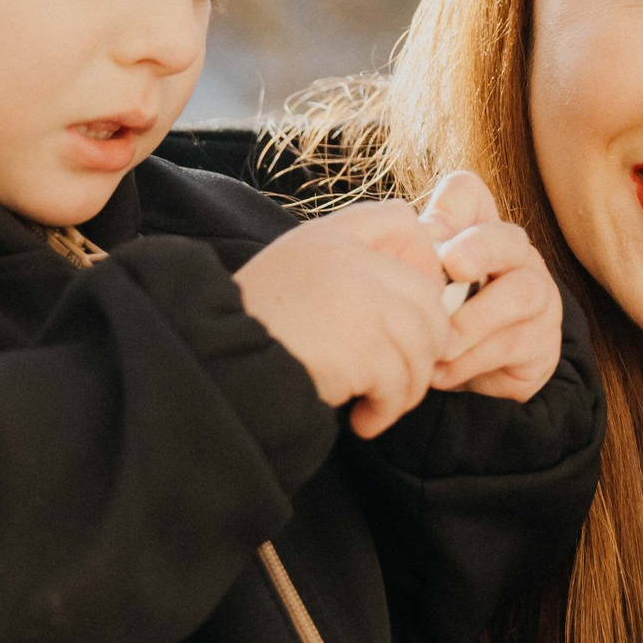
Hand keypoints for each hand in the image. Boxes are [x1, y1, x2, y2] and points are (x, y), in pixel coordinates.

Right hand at [234, 200, 451, 437]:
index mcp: (327, 236)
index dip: (421, 263)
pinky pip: (401, 383)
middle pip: (427, 297)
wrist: (214, 369)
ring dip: (408, 386)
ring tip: (378, 404)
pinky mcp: (362, 349)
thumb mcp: (290, 274)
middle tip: (400, 375)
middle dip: (425, 344)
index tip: (408, 306)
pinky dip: (388, 410)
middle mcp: (347, 259)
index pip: (402, 222)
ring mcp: (358, 302)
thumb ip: (344, 270)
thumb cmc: (252, 331)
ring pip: (422, 345)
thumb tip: (419, 296)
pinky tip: (365, 420)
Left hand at [419, 173, 565, 404]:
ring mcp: (537, 296)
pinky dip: (470, 361)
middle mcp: (514, 255)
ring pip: (520, 293)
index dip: (450, 207)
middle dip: (480, 248)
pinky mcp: (541, 341)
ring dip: (473, 320)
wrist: (478, 373)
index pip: (469, 193)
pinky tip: (441, 372)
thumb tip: (396, 254)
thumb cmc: (442, 317)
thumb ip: (410, 266)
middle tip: (452, 265)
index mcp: (477, 230)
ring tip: (438, 344)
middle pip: (508, 237)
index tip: (429, 232)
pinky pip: (511, 345)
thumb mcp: (420, 287)